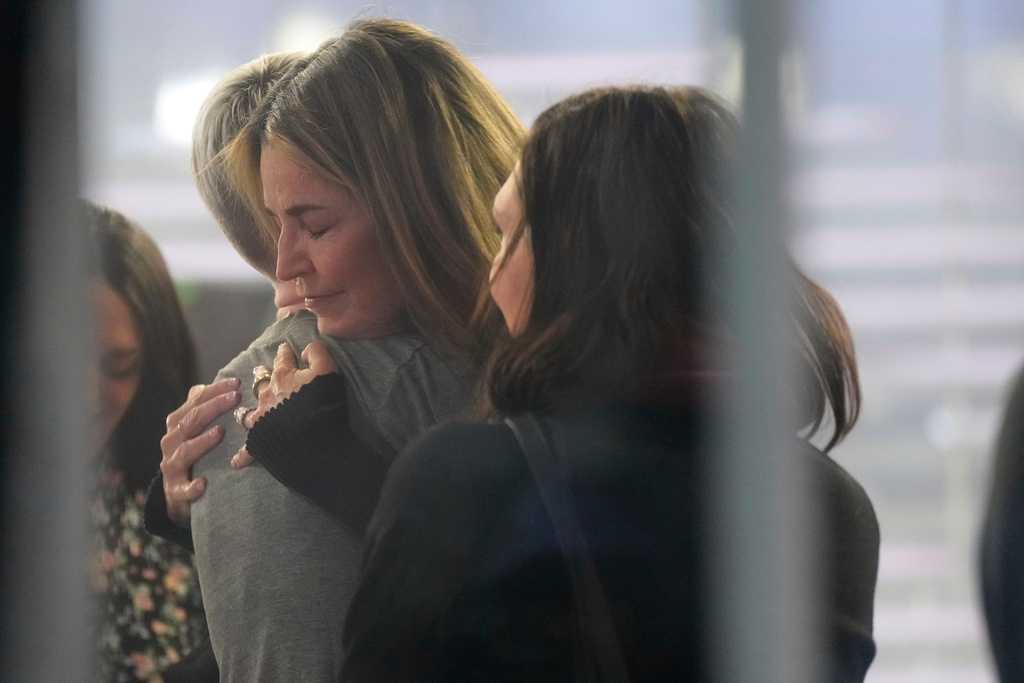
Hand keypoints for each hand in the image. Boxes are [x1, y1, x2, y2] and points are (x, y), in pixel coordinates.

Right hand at [159, 378, 241, 525]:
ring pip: (184, 451)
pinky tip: (202, 484)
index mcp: (178, 424)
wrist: (178, 492)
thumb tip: (227, 382)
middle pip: (191, 421)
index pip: (195, 401)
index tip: (237, 383)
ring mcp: (172, 466)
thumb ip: (205, 406)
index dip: (215, 390)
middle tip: (236, 398)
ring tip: (220, 432)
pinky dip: (191, 487)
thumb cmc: (194, 453)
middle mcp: (172, 441)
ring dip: (202, 441)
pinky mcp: (176, 491)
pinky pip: (182, 489)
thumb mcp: (197, 428)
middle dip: (214, 407)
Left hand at [232, 341, 338, 467]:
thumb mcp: (329, 370)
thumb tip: (304, 351)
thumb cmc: (325, 404)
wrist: (316, 441)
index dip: (285, 352)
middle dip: (262, 375)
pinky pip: (247, 449)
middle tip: (262, 373)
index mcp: (284, 377)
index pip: (283, 358)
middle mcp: (267, 395)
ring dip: (247, 409)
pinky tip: (237, 461)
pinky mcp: (259, 442)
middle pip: (261, 381)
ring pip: (248, 411)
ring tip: (246, 411)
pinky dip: (242, 455)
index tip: (285, 348)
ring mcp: (261, 419)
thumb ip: (317, 353)